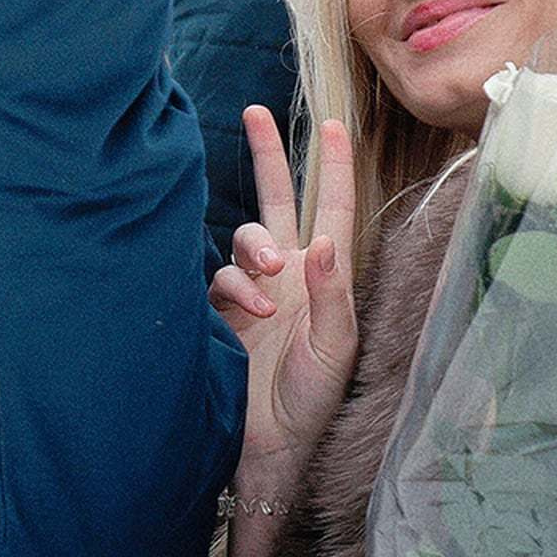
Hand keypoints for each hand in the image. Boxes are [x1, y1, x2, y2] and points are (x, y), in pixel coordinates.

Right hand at [207, 108, 358, 477]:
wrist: (270, 444)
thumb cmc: (313, 399)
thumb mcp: (336, 347)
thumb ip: (330, 291)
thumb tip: (323, 239)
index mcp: (324, 277)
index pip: (330, 208)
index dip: (333, 166)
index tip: (333, 124)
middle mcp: (288, 274)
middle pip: (276, 200)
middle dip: (268, 156)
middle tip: (254, 113)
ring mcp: (253, 290)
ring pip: (244, 238)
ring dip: (255, 251)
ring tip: (269, 287)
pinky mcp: (220, 310)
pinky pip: (220, 278)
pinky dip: (236, 288)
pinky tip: (251, 313)